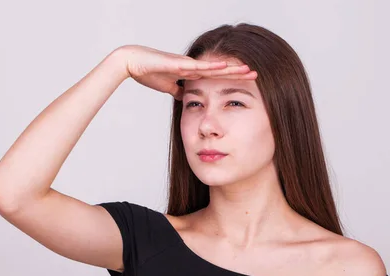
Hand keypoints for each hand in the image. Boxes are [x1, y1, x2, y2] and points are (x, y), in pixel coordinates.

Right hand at [114, 44, 256, 99]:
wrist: (132, 62)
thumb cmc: (147, 72)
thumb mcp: (168, 87)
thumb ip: (178, 91)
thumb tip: (186, 99)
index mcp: (191, 74)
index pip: (216, 78)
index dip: (231, 80)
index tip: (246, 84)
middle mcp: (193, 67)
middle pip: (220, 71)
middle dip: (237, 74)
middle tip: (256, 75)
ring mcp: (187, 64)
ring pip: (214, 67)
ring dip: (231, 69)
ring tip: (248, 70)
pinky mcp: (179, 63)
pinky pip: (198, 66)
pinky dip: (212, 67)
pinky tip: (225, 66)